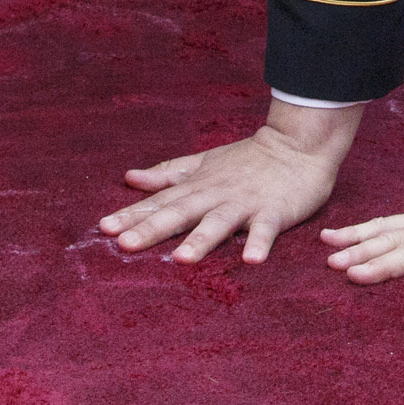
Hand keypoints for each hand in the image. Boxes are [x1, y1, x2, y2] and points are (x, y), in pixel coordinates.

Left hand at [101, 99, 360, 262]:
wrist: (299, 144)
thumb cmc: (249, 159)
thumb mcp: (203, 163)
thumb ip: (168, 173)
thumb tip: (130, 179)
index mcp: (198, 186)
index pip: (160, 202)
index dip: (133, 215)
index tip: (104, 229)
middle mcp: (215, 195)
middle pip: (181, 213)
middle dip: (153, 228)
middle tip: (126, 245)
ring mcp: (245, 203)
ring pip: (219, 223)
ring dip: (201, 240)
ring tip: (182, 260)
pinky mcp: (274, 212)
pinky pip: (266, 230)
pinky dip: (260, 244)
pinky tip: (252, 260)